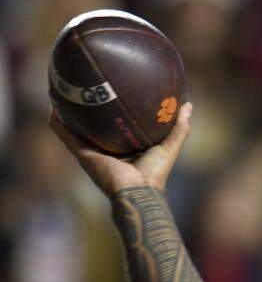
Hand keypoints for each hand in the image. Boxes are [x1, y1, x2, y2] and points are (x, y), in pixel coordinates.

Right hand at [49, 102, 192, 196]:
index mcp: (126, 148)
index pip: (118, 127)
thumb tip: (188, 105)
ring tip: (63, 94)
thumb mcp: (170, 146)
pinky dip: (59, 124)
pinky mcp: (83, 155)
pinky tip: (53, 108)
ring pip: (76, 130)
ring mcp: (93, 152)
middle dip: (89, 111)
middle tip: (86, 89)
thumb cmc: (155, 174)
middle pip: (95, 127)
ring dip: (68, 114)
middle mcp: (107, 149)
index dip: (115, 112)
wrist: (138, 192)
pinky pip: (67, 137)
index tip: (113, 94)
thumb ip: (179, 127)